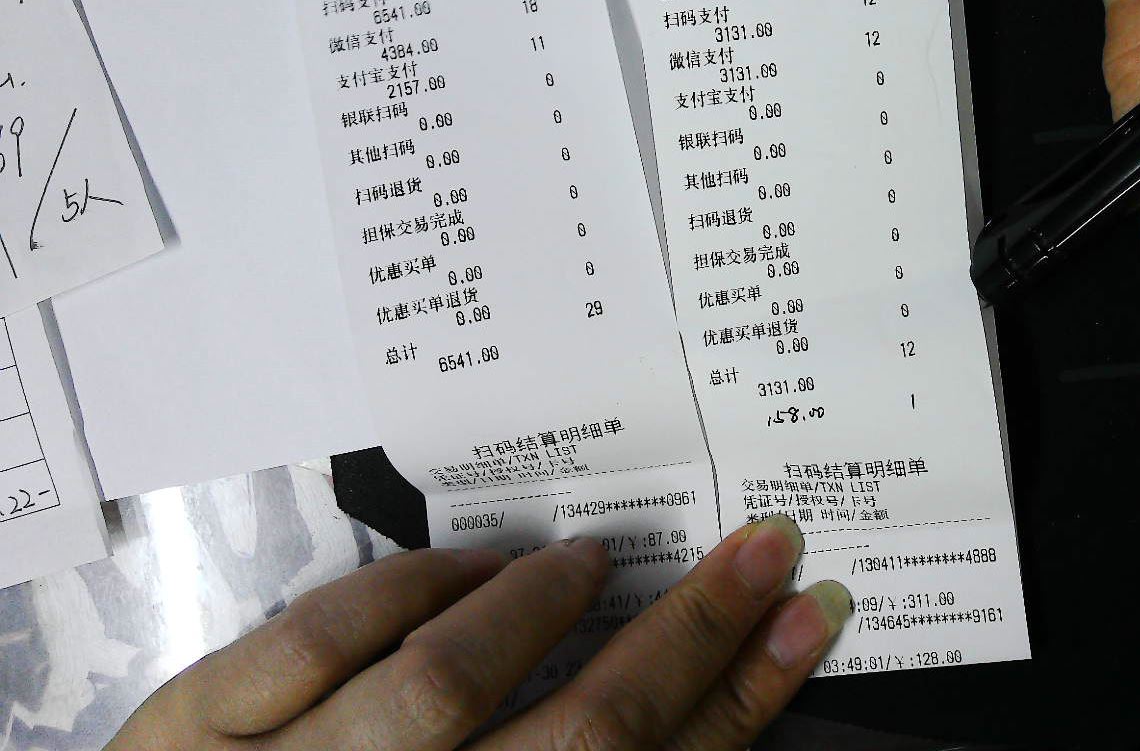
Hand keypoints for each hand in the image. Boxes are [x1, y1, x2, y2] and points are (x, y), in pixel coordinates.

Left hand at [108, 515, 849, 749]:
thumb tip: (680, 696)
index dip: (735, 703)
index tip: (803, 620)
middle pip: (583, 740)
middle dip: (689, 636)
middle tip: (758, 551)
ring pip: (442, 681)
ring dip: (540, 607)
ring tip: (586, 563)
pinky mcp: (193, 731)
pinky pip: (315, 636)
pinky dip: (405, 584)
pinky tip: (462, 564)